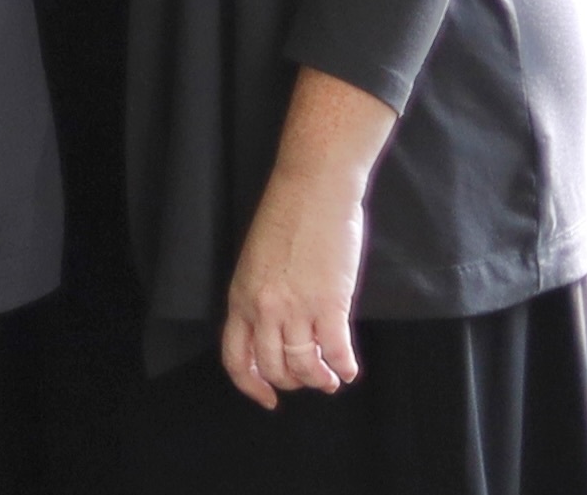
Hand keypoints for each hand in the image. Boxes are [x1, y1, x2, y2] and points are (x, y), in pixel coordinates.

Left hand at [218, 66, 394, 410]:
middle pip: (273, 368)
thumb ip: (259, 297)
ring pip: (304, 366)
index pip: (236, 357)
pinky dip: (345, 367)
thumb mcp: (256, 262)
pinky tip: (350, 368)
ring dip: (320, 379)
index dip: (251, 386)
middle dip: (293, 382)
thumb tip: (274, 332)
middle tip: (311, 380)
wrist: (312, 188)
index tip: (268, 398)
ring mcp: (296, 308)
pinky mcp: (330, 304)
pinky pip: (336, 352)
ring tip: (332, 377)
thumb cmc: (287, 219)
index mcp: (239, 296)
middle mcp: (263, 308)